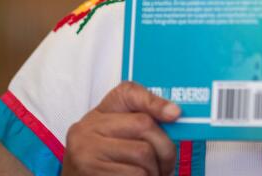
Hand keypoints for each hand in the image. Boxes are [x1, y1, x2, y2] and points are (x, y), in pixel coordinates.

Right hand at [62, 81, 180, 175]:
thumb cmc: (105, 158)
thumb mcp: (118, 133)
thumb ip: (143, 118)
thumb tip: (174, 113)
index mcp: (99, 112)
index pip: (129, 94)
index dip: (156, 102)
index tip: (175, 114)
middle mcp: (88, 127)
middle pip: (144, 125)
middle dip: (165, 148)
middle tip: (168, 164)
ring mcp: (87, 151)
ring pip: (143, 155)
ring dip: (155, 170)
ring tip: (152, 174)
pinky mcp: (91, 172)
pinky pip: (134, 175)